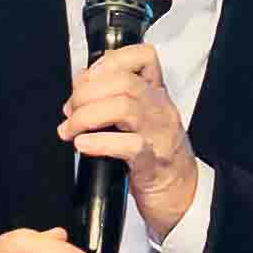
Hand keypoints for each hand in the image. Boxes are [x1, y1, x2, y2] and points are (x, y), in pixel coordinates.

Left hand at [59, 42, 201, 242]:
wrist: (182, 196)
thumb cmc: (156, 156)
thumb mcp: (140, 120)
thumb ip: (115, 98)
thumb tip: (80, 85)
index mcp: (156, 94)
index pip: (142, 56)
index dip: (108, 61)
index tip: (85, 80)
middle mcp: (160, 109)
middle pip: (123, 82)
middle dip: (86, 93)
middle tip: (69, 111)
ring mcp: (159, 135)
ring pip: (124, 108)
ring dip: (86, 116)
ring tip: (70, 130)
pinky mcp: (153, 164)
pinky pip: (128, 146)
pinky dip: (99, 143)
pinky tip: (82, 146)